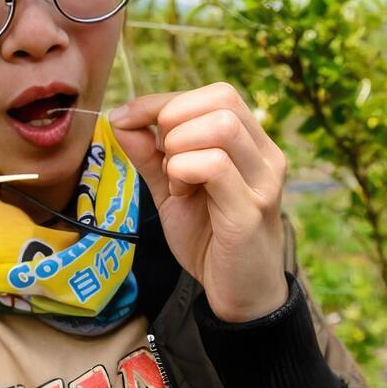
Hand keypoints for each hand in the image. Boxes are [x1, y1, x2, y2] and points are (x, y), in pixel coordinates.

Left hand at [110, 82, 287, 322]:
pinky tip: (179, 193)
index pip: (215, 94)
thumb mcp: (171, 187)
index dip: (164, 100)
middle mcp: (265, 155)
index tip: (126, 118)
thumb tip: (121, 116)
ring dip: (181, 146)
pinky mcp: (250, 211)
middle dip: (173, 119)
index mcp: (251, 143)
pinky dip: (183, 170)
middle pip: (222, 98)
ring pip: (222, 126)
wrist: (237, 294)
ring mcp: (263, 181)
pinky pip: (216, 165)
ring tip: (173, 178)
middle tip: (161, 157)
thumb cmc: (209, 237)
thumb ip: (149, 153)